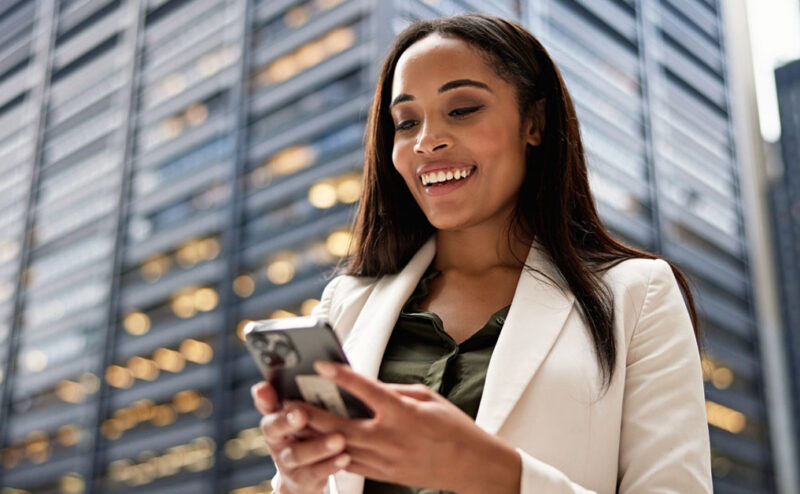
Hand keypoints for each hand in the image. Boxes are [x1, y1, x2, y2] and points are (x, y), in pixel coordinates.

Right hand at [251, 381, 351, 492]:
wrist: (302, 475)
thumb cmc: (306, 433)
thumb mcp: (299, 413)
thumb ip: (298, 393)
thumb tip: (309, 367)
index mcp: (274, 417)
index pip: (265, 405)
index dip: (264, 398)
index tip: (267, 388)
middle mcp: (276, 440)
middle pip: (275, 429)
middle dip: (287, 420)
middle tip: (301, 413)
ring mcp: (287, 462)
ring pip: (298, 455)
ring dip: (318, 446)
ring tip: (339, 439)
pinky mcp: (302, 480)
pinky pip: (315, 473)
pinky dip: (330, 465)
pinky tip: (345, 457)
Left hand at [287, 361, 520, 493]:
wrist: (470, 466)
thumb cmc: (453, 426)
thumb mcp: (428, 397)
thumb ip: (393, 390)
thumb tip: (365, 386)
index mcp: (404, 414)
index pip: (368, 391)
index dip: (343, 376)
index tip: (321, 364)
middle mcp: (391, 438)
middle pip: (341, 426)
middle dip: (311, 414)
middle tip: (287, 401)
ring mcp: (386, 460)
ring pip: (340, 448)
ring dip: (314, 436)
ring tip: (293, 422)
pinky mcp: (384, 474)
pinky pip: (351, 463)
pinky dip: (331, 452)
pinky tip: (315, 443)